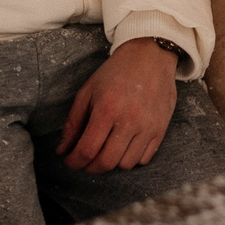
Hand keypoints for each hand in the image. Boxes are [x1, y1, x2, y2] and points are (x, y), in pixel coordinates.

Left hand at [57, 38, 177, 173]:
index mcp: (107, 109)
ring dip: (112, 163)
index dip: (74, 161)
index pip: (87, 150)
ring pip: (126, 164)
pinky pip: (144, 159)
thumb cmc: (116, 72)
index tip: (69, 160)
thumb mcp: (88, 91)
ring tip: (106, 150)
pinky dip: (131, 158)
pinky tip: (124, 146)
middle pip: (106, 163)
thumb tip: (62, 150)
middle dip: (90, 167)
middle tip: (84, 161)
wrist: (151, 56)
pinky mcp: (161, 129)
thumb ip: (73, 122)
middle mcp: (129, 121)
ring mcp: (148, 127)